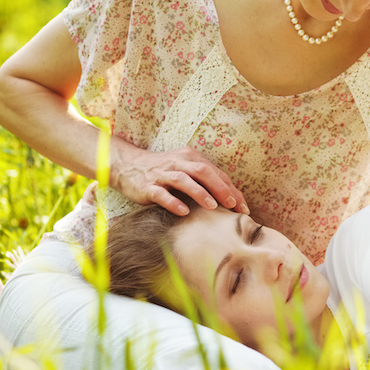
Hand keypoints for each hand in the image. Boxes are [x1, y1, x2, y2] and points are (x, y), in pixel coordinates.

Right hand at [110, 138, 248, 215]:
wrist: (127, 165)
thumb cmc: (162, 170)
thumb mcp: (184, 168)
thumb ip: (203, 179)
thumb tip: (230, 197)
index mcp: (189, 157)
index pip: (215, 172)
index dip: (230, 189)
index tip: (242, 207)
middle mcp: (177, 163)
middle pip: (202, 172)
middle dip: (220, 188)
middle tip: (232, 205)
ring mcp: (161, 174)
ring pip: (183, 180)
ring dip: (200, 193)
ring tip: (213, 207)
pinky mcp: (147, 186)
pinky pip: (161, 194)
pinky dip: (173, 202)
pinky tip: (184, 212)